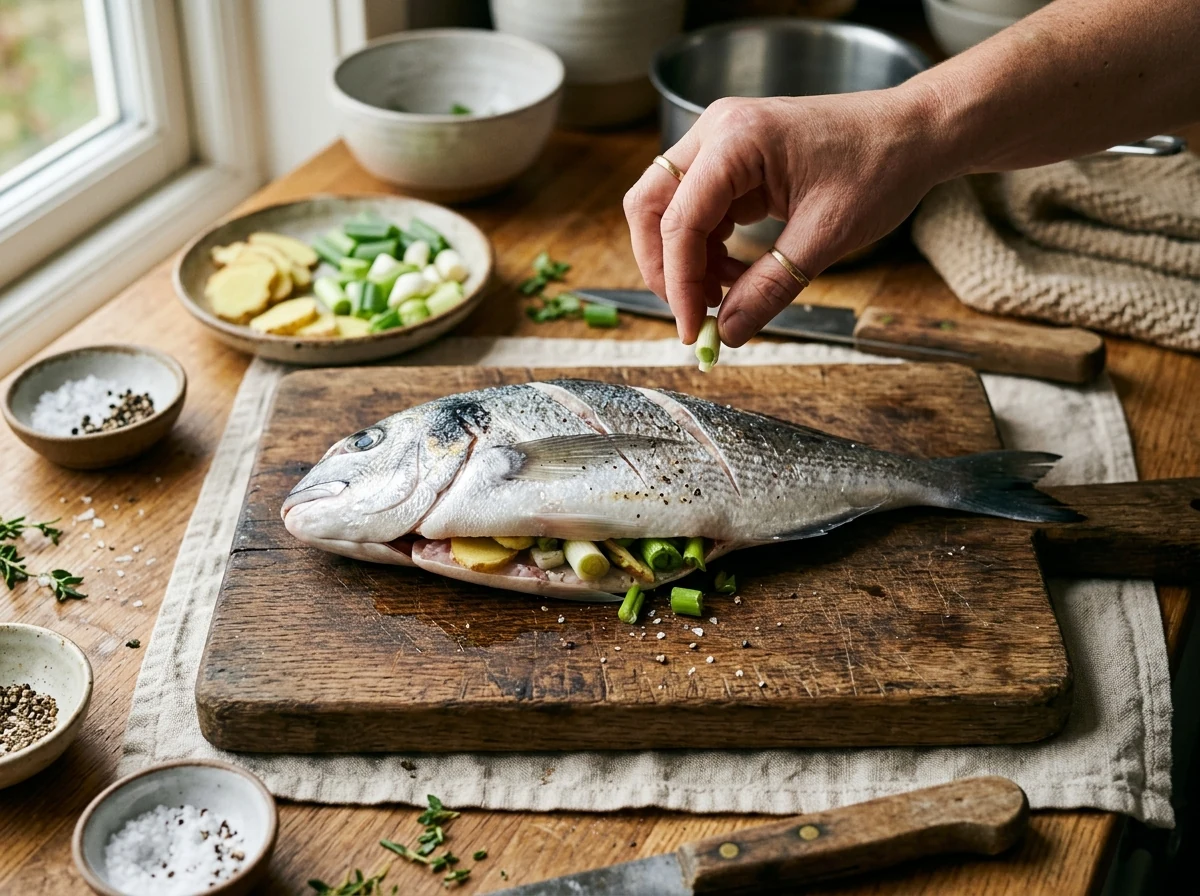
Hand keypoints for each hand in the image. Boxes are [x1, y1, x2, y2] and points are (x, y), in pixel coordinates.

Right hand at [623, 89, 946, 345]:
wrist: (914, 133)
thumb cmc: (880, 167)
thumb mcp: (826, 237)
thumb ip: (771, 287)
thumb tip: (728, 332)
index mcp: (737, 139)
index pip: (679, 219)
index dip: (678, 282)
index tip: (693, 329)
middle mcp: (717, 131)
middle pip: (651, 206)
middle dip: (664, 267)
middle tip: (692, 314)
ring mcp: (721, 143)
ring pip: (667, 210)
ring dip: (686, 261)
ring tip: (725, 296)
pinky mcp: (731, 160)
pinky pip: (696, 210)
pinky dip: (706, 249)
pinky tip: (734, 275)